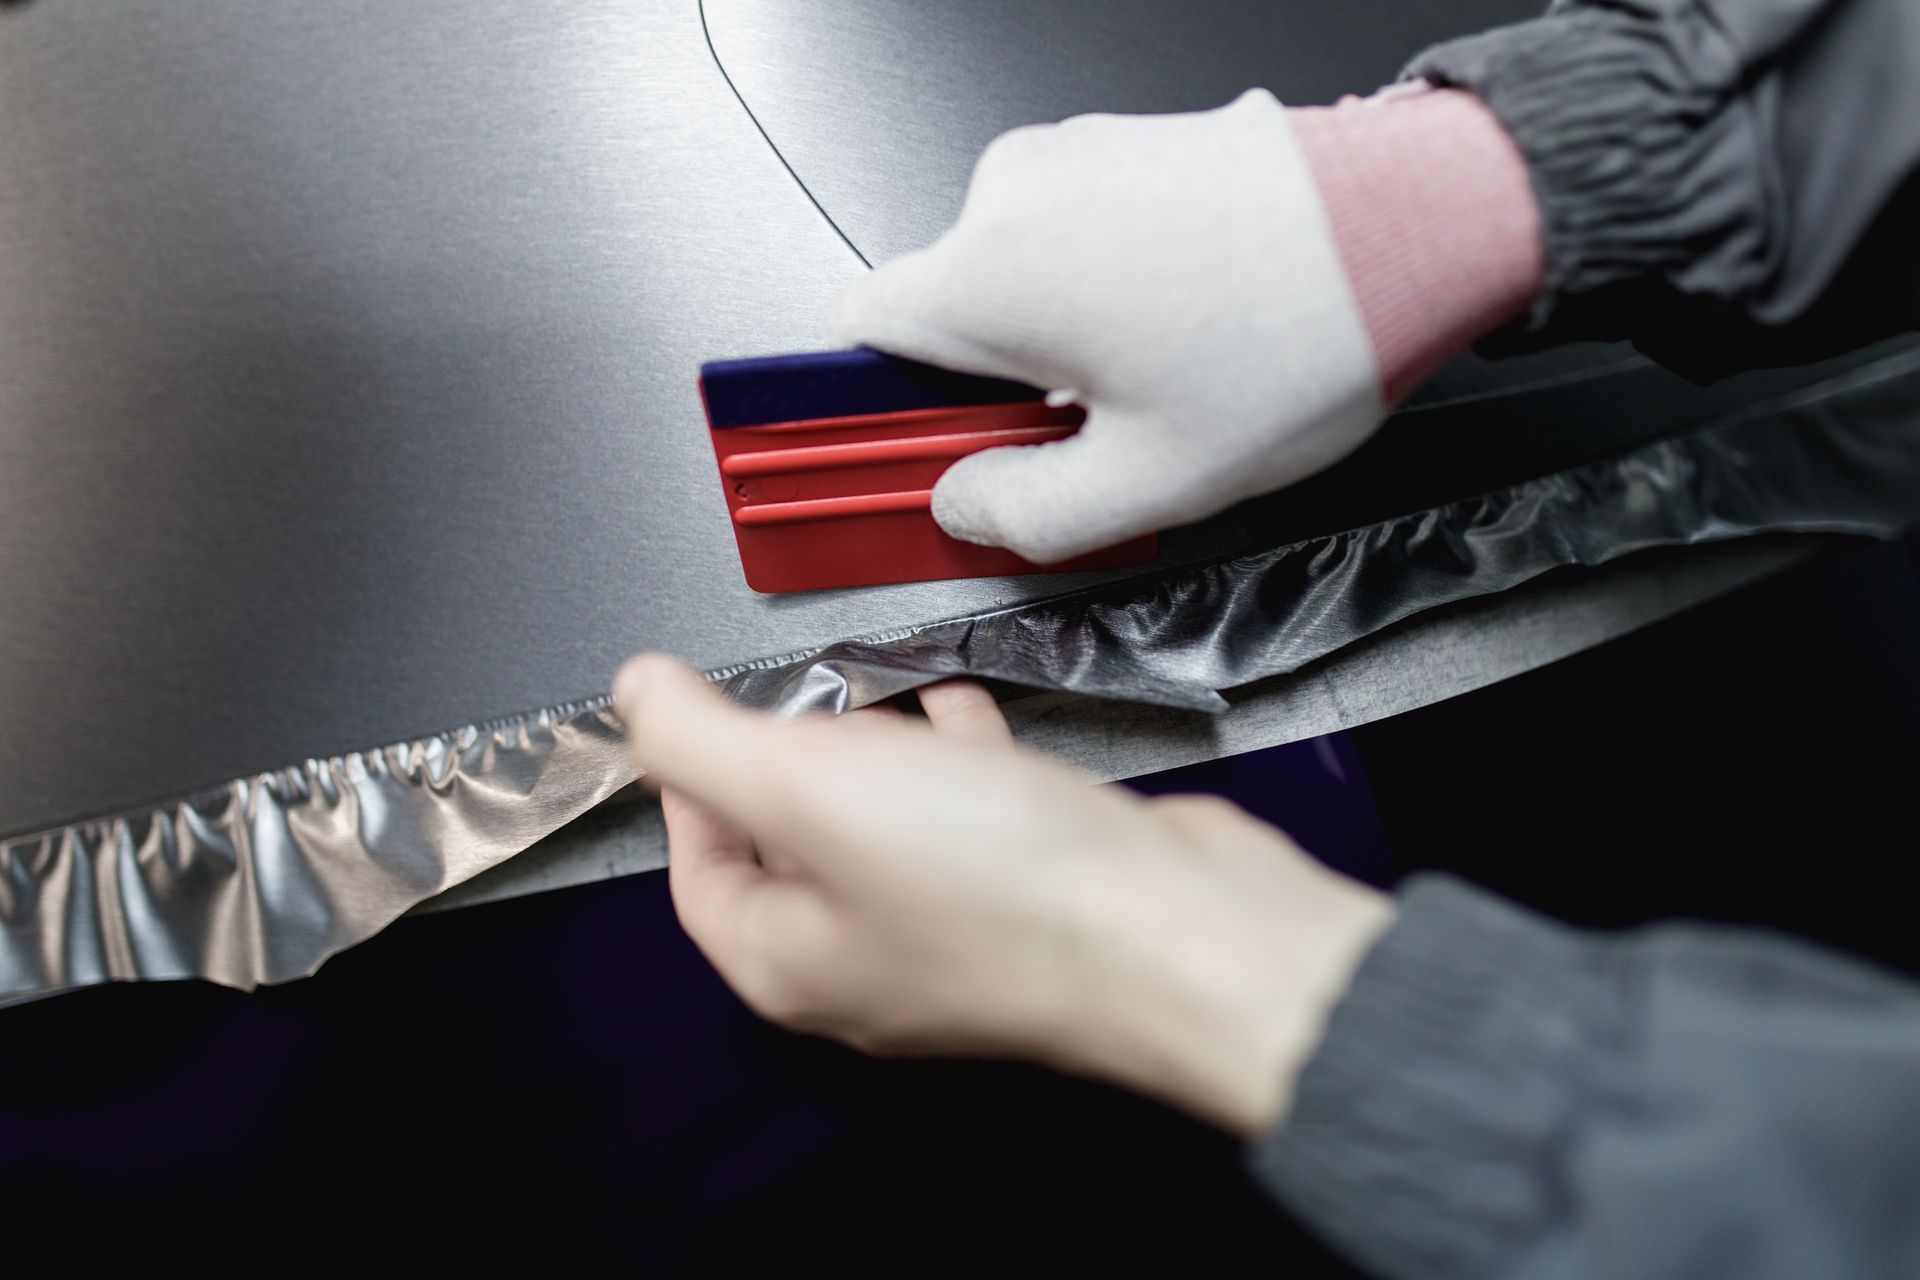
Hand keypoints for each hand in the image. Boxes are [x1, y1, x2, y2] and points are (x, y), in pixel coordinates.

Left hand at [613, 654, 1395, 1135]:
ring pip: (885, 829)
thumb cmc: (997, 885)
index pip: (698, 867)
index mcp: (788, 962)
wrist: (1177, 931)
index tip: (694, 708)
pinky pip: (969, 819)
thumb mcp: (803, 785)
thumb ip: (701, 736)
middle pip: (792, 846)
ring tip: (881, 691)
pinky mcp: (1033, 898)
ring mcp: (956, 935)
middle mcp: (868, 964)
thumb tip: (633, 692)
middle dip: (791, 758)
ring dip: (878, 754)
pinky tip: (967, 711)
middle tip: (795, 692)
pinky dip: (956, 759)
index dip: (686, 780)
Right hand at [826, 89, 1385, 563]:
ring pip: (1016, 272)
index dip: (871, 409)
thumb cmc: (1305, 331)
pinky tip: (1186, 328)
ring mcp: (1077, 154)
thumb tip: (965, 505)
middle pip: (943, 310)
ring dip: (1056, 336)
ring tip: (1159, 380)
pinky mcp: (1130, 143)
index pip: (853, 334)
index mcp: (990, 269)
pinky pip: (1074, 232)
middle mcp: (1015, 191)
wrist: (1424, 221)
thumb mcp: (1150, 480)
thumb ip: (1024, 515)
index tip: (898, 448)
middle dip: (991, 386)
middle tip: (1076, 442)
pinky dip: (1103, 287)